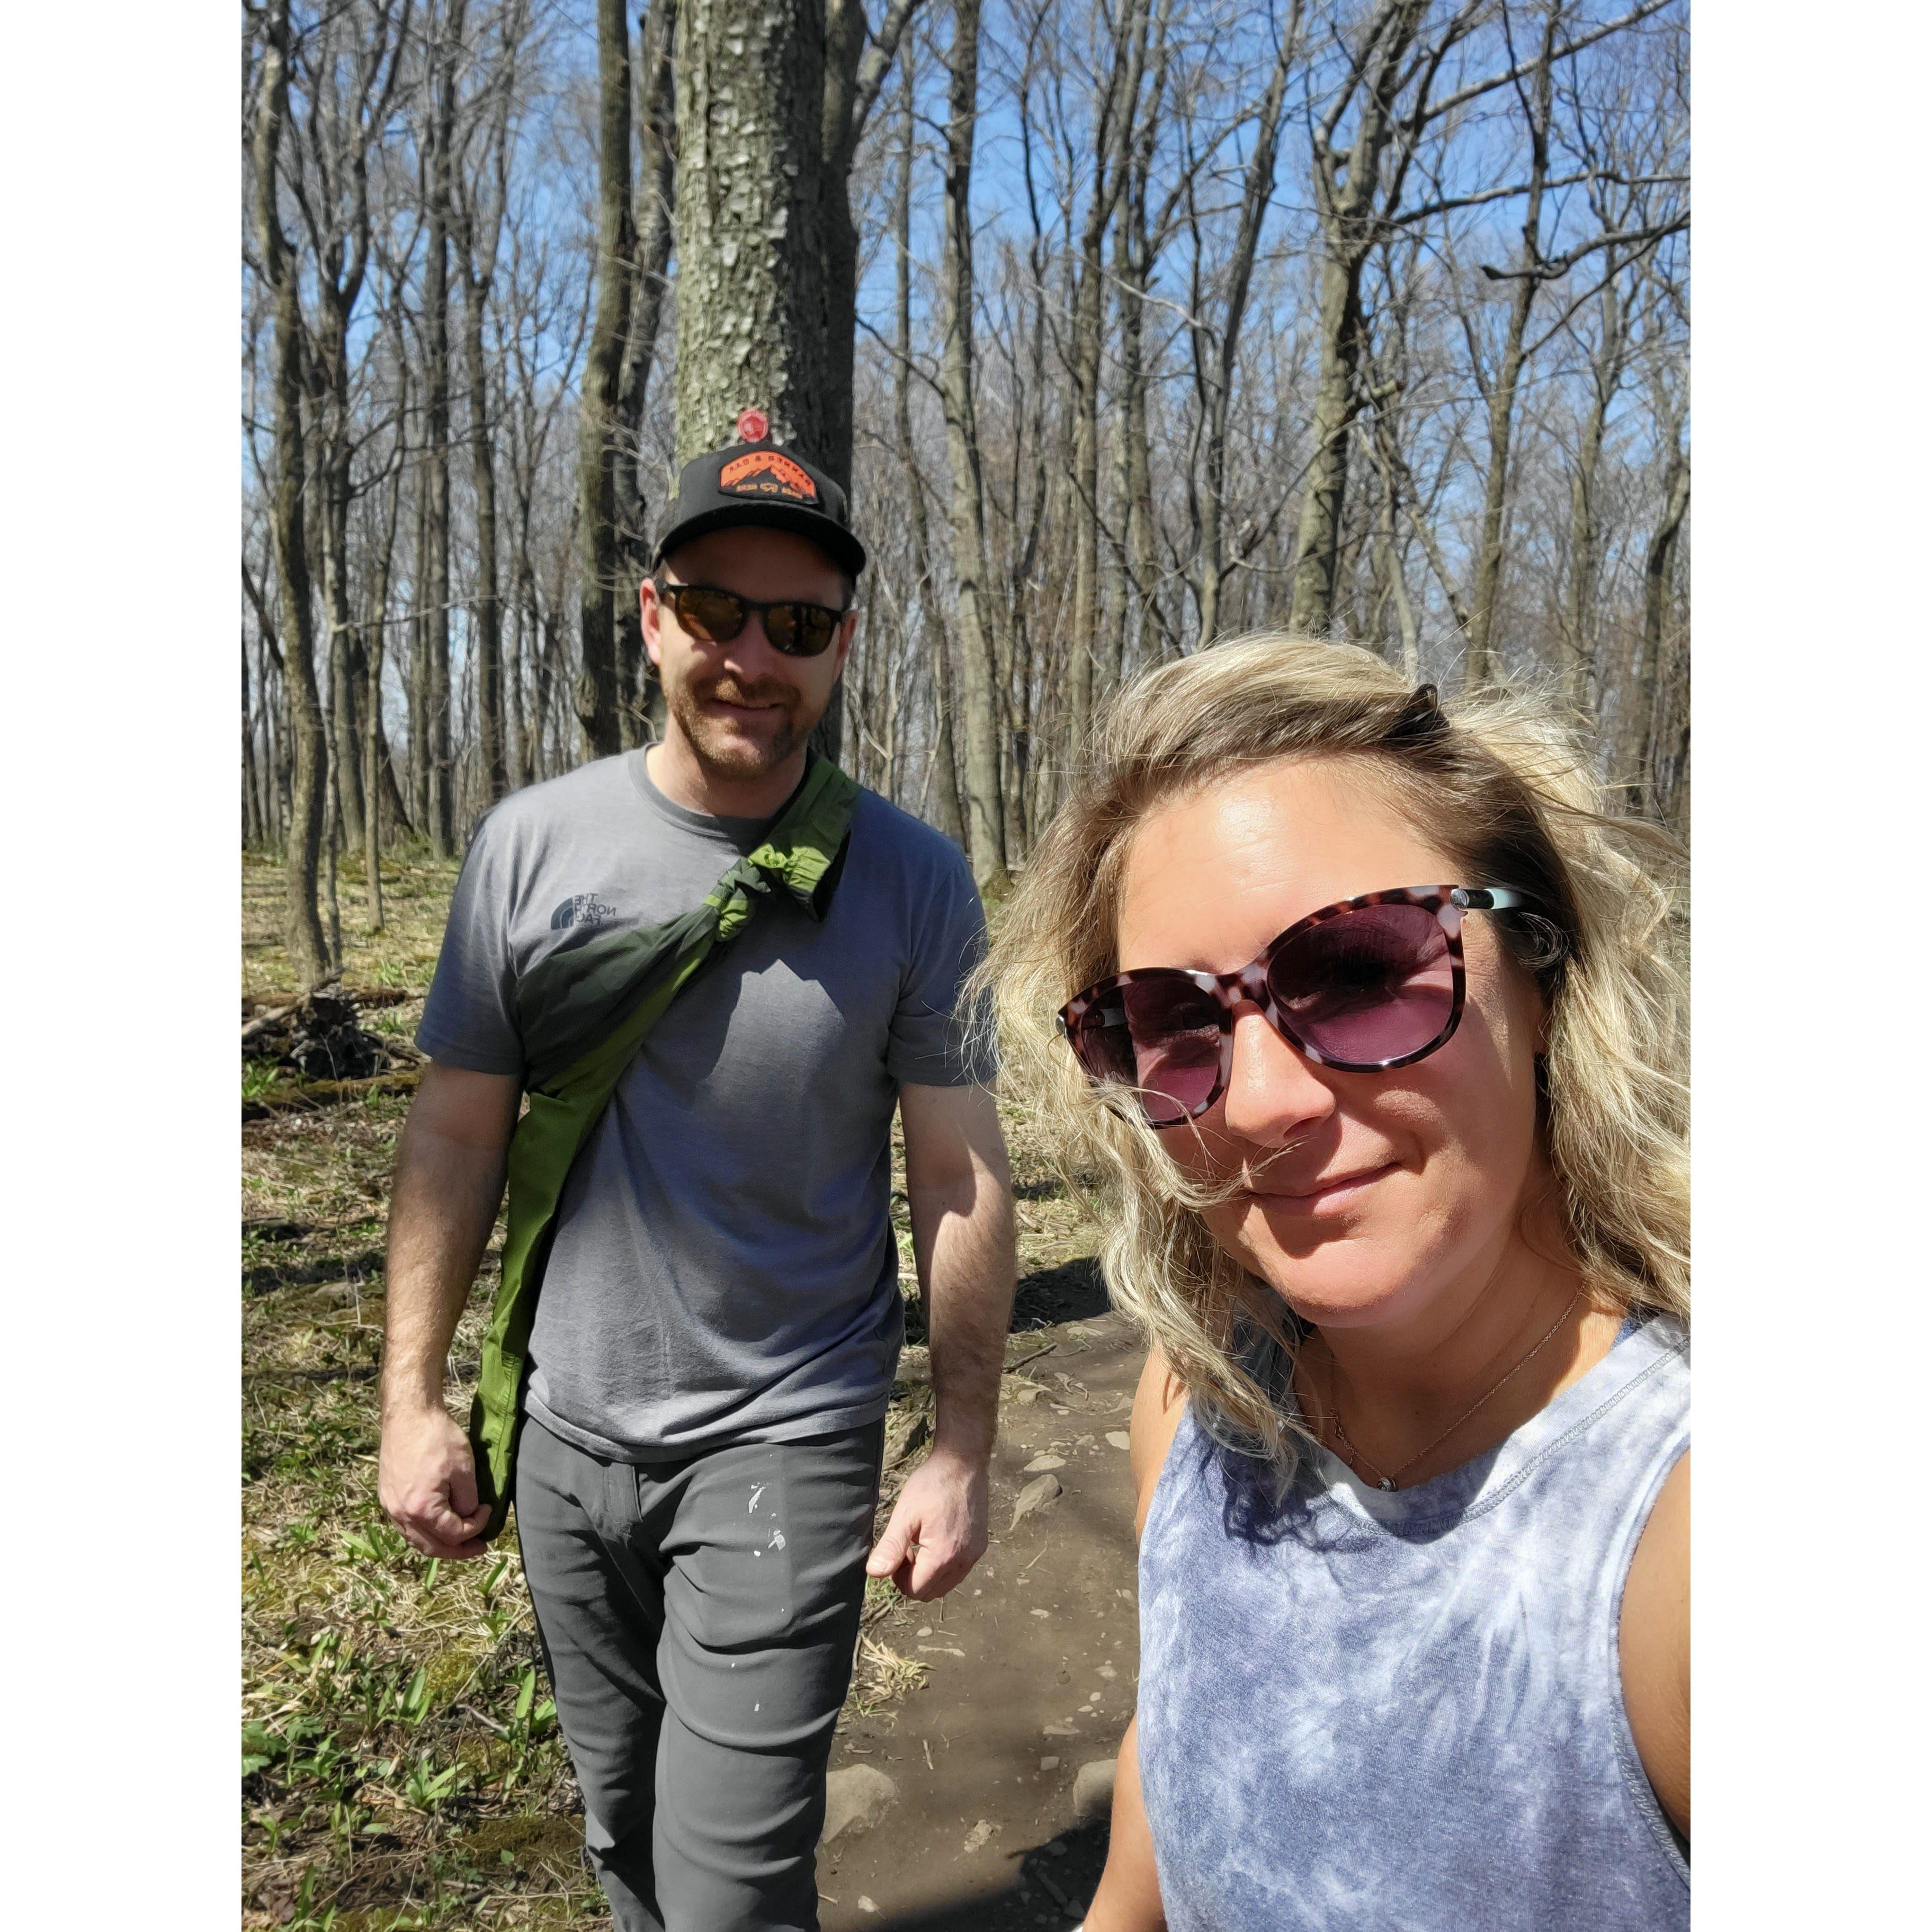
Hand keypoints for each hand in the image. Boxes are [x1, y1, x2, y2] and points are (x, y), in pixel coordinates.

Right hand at [379, 1404, 491, 1559]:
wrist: (408, 1414)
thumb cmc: (437, 1437)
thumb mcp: (464, 1469)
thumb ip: (467, 1500)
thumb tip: (468, 1516)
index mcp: (421, 1509)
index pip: (453, 1534)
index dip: (476, 1527)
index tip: (487, 1511)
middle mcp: (401, 1514)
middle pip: (432, 1547)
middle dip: (458, 1551)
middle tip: (479, 1547)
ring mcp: (390, 1508)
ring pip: (416, 1540)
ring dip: (440, 1544)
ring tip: (461, 1541)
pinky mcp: (387, 1498)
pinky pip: (406, 1527)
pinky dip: (424, 1533)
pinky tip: (438, 1526)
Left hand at [865, 1447, 988, 1599]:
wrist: (962, 1463)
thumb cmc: (931, 1484)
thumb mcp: (905, 1513)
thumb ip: (891, 1547)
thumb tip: (874, 1573)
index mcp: (943, 1555)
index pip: (915, 1590)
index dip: (899, 1578)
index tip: (898, 1552)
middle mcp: (963, 1561)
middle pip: (931, 1592)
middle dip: (914, 1578)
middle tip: (908, 1549)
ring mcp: (974, 1554)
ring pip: (946, 1584)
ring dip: (929, 1573)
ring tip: (921, 1544)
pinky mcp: (980, 1546)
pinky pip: (959, 1571)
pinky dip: (944, 1565)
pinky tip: (937, 1539)